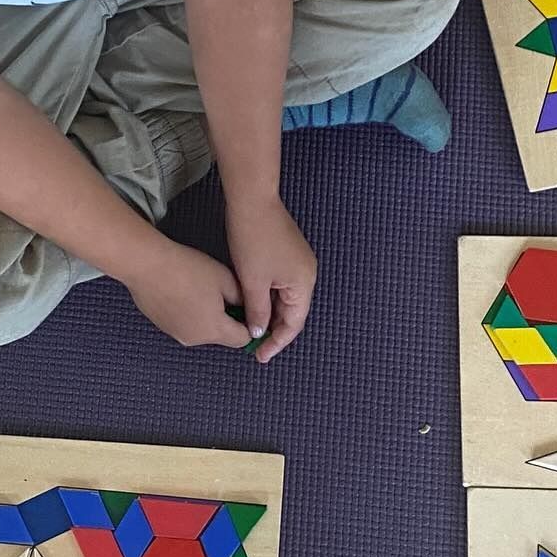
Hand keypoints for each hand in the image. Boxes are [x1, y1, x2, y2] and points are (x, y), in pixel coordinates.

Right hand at [124, 241, 253, 350]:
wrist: (147, 265)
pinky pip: (184, 324)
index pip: (243, 339)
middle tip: (222, 291)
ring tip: (200, 287)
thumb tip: (246, 305)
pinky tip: (183, 290)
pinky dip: (188, 312)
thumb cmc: (186, 269)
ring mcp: (176, 334)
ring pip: (202, 329)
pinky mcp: (162, 326)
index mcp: (214, 329)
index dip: (249, 323)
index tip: (247, 307)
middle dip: (227, 317)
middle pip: (222, 335)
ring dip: (207, 314)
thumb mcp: (225, 278)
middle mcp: (195, 339)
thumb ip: (242, 297)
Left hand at [225, 195, 316, 364]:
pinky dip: (267, 297)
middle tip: (253, 346)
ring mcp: (297, 262)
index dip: (276, 343)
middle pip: (292, 312)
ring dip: (269, 313)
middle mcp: (306, 273)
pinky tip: (252, 304)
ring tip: (250, 328)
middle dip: (273, 330)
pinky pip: (280, 284)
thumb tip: (258, 332)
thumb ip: (257, 311)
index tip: (259, 356)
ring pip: (284, 298)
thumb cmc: (253, 238)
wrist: (251, 200)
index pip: (294, 324)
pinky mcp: (287, 253)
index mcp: (303, 282)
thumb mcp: (252, 281)